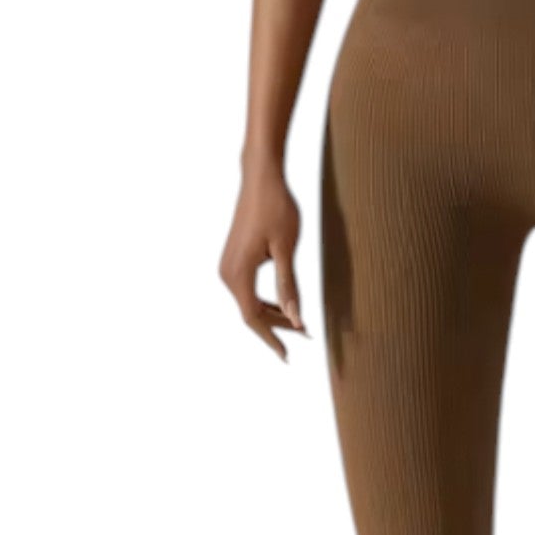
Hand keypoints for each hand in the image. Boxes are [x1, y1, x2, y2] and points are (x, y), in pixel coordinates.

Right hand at [219, 166, 306, 360]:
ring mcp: (227, 266)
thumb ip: (289, 286)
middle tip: (307, 334)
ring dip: (272, 314)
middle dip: (277, 327)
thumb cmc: (277, 208)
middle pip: (251, 312)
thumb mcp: (287, 249)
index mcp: (238, 274)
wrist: (261, 178)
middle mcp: (227, 273)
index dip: (272, 339)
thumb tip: (295, 320)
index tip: (287, 356)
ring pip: (249, 302)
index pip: (253, 318)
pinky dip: (265, 299)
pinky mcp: (233, 259)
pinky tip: (284, 302)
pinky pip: (247, 289)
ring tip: (299, 322)